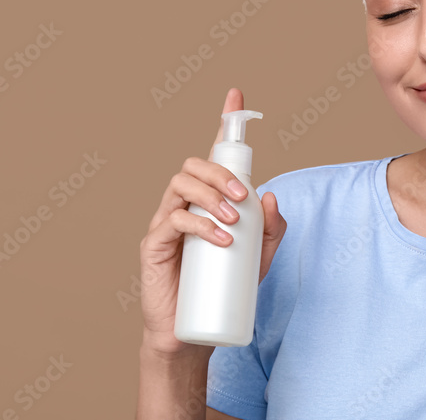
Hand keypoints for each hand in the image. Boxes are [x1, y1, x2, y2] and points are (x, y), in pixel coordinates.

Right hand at [138, 87, 287, 357]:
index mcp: (208, 200)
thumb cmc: (225, 287)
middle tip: (242, 197)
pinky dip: (200, 224)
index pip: (214, 156)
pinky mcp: (155, 244)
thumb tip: (270, 195)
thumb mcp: (260, 258)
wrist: (193, 331)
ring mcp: (166, 221)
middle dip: (221, 172)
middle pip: (194, 164)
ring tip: (233, 220)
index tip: (236, 95)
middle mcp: (184, 203)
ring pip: (180, 184)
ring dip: (210, 195)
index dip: (224, 124)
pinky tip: (221, 240)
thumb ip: (270, 229)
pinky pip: (173, 219)